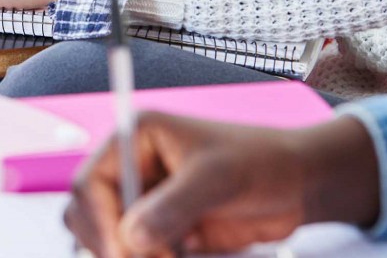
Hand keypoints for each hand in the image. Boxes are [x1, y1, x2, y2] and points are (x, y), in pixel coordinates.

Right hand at [65, 113, 379, 257]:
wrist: (298, 185)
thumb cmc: (260, 162)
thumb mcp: (216, 178)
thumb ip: (173, 206)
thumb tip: (130, 238)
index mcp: (134, 139)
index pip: (90, 183)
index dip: (99, 221)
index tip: (122, 252)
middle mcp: (132, 168)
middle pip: (88, 215)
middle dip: (111, 244)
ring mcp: (145, 201)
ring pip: (109, 240)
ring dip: (130, 255)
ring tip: (173, 256)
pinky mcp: (162, 230)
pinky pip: (137, 254)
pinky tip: (182, 256)